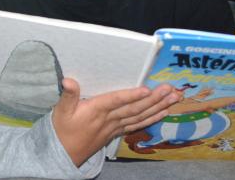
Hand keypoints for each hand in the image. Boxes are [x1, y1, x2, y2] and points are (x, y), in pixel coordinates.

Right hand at [52, 78, 178, 165]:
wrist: (65, 154)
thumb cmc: (63, 129)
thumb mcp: (61, 111)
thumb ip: (68, 95)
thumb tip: (68, 80)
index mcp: (96, 110)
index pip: (116, 101)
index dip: (131, 96)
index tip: (147, 89)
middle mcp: (109, 119)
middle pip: (134, 108)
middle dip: (154, 99)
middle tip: (170, 89)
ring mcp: (115, 126)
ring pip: (140, 116)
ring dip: (158, 107)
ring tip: (173, 98)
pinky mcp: (117, 131)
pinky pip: (138, 125)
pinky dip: (151, 118)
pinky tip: (164, 112)